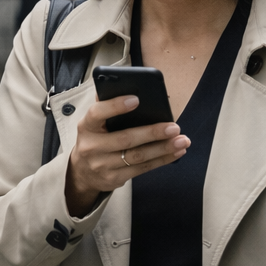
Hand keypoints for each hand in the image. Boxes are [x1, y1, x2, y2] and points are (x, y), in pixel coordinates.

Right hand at [65, 96, 188, 217]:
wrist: (83, 173)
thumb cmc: (96, 139)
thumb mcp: (94, 123)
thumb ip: (107, 107)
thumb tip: (128, 87)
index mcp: (87, 126)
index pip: (98, 113)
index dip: (116, 106)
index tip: (137, 99)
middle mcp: (92, 147)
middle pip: (125, 139)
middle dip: (152, 133)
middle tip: (174, 126)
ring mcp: (103, 165)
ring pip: (138, 156)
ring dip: (163, 148)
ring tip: (182, 140)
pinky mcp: (115, 179)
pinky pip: (142, 169)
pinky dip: (162, 160)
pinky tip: (176, 152)